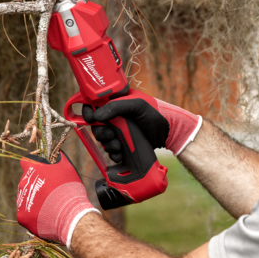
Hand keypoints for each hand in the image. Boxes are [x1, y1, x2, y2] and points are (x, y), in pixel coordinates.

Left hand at [16, 152, 99, 247]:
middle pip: (27, 181)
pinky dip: (35, 213)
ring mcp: (21, 200)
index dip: (35, 166)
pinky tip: (47, 214)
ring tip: (51, 204)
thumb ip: (58, 159)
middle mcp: (22, 183)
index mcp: (31, 169)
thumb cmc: (70, 189)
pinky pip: (27, 213)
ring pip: (26, 197)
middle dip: (37, 184)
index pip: (26, 162)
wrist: (70, 215)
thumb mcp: (67, 167)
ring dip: (36, 199)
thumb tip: (57, 154)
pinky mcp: (22, 216)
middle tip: (52, 191)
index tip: (43, 171)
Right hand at [82, 95, 201, 159]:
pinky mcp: (123, 144)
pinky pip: (112, 150)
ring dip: (108, 145)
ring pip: (103, 140)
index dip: (88, 113)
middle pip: (96, 126)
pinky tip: (120, 154)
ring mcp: (119, 131)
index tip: (91, 119)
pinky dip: (114, 154)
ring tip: (118, 146)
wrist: (169, 132)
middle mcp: (115, 117)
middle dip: (101, 133)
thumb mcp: (137, 105)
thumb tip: (96, 116)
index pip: (93, 105)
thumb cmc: (155, 113)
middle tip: (110, 135)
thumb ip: (116, 107)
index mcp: (115, 103)